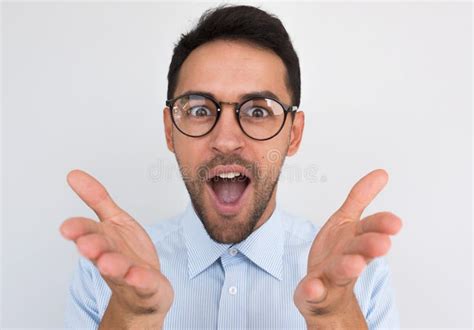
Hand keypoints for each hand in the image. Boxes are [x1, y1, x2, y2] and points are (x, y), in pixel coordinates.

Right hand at [60, 169, 173, 322]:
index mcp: (104, 240)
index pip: (88, 233)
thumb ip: (97, 199)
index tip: (66, 227)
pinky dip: (140, 280)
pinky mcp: (147, 286)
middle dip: (93, 247)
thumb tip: (73, 174)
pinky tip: (136, 275)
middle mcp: (112, 258)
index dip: (79, 230)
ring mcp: (129, 274)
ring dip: (112, 265)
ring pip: (119, 270)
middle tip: (85, 244)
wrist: (145, 291)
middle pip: (101, 251)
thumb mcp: (114, 221)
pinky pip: (143, 283)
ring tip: (106, 262)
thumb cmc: (128, 254)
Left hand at [293, 169, 401, 325]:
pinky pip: (313, 292)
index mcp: (355, 240)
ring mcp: (331, 277)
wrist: (327, 296)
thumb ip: (360, 198)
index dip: (381, 225)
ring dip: (348, 267)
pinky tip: (313, 287)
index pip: (370, 229)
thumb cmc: (338, 255)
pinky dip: (313, 290)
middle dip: (370, 246)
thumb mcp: (347, 222)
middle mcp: (347, 259)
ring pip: (340, 272)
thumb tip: (382, 173)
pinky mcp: (314, 292)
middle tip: (383, 243)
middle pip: (359, 250)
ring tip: (355, 264)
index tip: (395, 222)